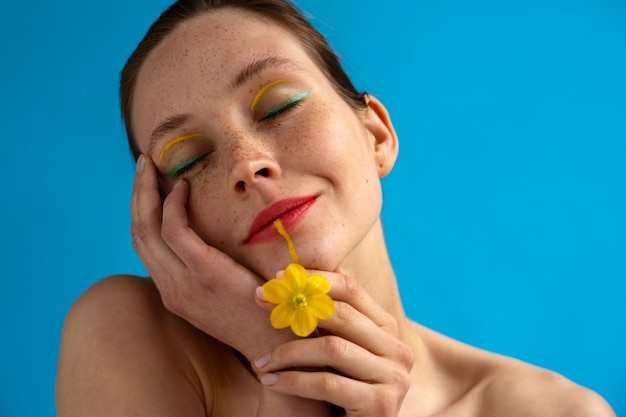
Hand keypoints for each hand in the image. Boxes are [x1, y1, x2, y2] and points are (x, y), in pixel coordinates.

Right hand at [132, 155, 330, 415]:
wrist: (276, 344)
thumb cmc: (258, 314)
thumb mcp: (223, 295)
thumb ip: (209, 270)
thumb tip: (213, 240)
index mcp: (173, 291)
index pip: (145, 246)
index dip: (141, 212)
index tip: (148, 186)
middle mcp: (169, 287)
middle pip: (138, 233)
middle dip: (136, 195)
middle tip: (142, 165)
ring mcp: (182, 282)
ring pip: (147, 228)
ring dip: (146, 191)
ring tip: (151, 165)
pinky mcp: (203, 272)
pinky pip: (175, 229)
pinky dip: (173, 204)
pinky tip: (182, 186)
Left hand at [254, 268, 414, 416]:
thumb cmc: (339, 394)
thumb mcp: (336, 352)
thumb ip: (329, 319)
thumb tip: (304, 269)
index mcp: (388, 330)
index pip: (353, 290)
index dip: (314, 279)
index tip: (276, 277)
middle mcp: (399, 350)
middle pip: (343, 315)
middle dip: (295, 309)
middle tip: (260, 302)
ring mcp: (395, 378)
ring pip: (332, 349)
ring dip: (287, 352)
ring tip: (259, 360)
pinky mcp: (382, 406)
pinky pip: (328, 383)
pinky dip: (293, 380)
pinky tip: (269, 381)